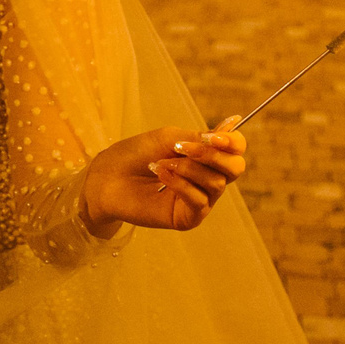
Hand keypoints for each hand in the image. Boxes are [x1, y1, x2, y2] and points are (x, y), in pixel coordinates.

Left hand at [82, 117, 246, 233]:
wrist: (107, 177)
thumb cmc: (135, 155)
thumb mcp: (168, 139)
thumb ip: (199, 138)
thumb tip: (232, 125)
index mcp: (206, 156)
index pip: (236, 149)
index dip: (233, 142)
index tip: (214, 137)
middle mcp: (207, 178)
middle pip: (235, 168)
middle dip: (212, 155)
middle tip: (181, 148)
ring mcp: (200, 199)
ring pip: (216, 183)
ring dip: (188, 168)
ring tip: (161, 163)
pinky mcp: (188, 218)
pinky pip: (199, 200)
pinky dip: (180, 183)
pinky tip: (160, 174)